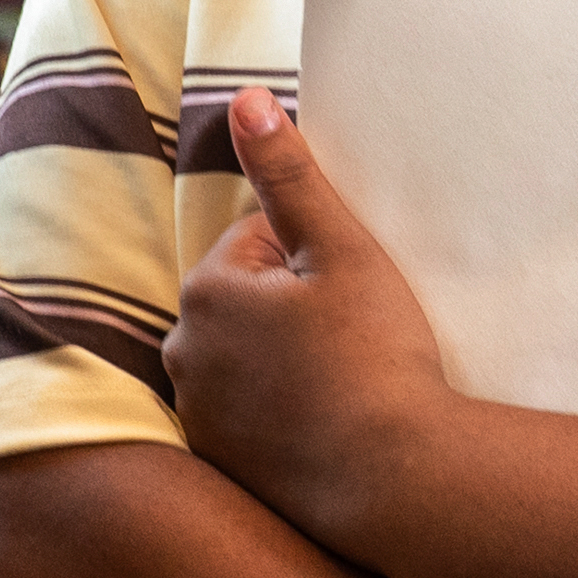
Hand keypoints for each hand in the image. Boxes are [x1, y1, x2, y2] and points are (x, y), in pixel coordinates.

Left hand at [169, 91, 466, 559]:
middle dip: (291, 310)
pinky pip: (246, 412)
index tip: (352, 301)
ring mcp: (196, 411)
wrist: (395, 478)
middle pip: (247, 302)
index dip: (316, 263)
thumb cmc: (377, 356)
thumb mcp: (342, 249)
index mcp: (206, 289)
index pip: (261, 243)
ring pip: (245, 357)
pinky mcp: (217, 461)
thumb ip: (288, 173)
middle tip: (354, 340)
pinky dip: (276, 412)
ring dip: (282, 360)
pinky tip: (323, 423)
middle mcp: (181, 351)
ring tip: (342, 383)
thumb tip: (245, 99)